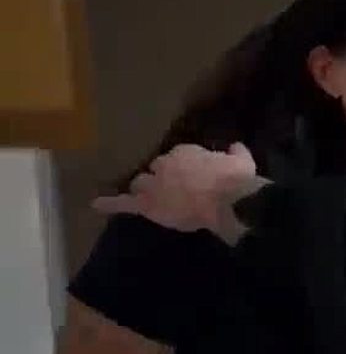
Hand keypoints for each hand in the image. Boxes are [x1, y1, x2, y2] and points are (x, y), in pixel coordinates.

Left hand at [93, 143, 265, 243]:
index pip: (175, 157)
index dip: (181, 167)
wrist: (229, 201)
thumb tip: (235, 148)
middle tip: (173, 188)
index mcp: (184, 151)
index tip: (190, 174)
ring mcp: (153, 185)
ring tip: (151, 197)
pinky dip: (110, 204)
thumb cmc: (237, 179)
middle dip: (161, 176)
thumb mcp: (243, 160)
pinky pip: (125, 203)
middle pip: (155, 169)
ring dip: (145, 189)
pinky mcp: (149, 205)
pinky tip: (96, 204)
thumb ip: (236, 153)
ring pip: (141, 184)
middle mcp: (163, 163)